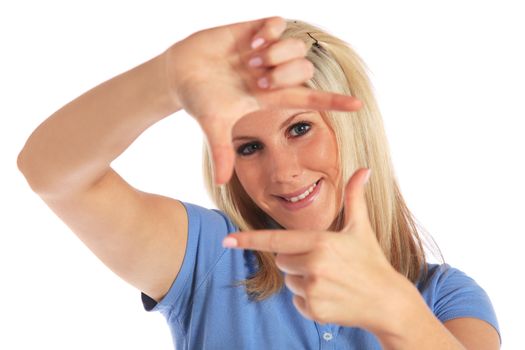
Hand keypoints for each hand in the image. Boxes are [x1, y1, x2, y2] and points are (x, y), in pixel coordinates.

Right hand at [165, 17, 361, 183]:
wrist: (180, 72)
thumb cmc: (198, 99)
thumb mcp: (213, 125)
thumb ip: (221, 151)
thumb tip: (221, 183)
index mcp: (269, 97)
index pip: (310, 99)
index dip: (334, 102)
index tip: (358, 105)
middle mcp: (274, 74)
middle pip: (305, 70)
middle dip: (285, 73)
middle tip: (257, 78)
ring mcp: (266, 52)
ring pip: (296, 48)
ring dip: (276, 54)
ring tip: (249, 60)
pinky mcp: (255, 30)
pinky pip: (279, 24)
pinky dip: (269, 32)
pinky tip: (251, 41)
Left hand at [222, 168, 410, 331]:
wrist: (387, 301)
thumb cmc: (372, 261)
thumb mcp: (361, 228)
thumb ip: (355, 198)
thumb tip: (365, 169)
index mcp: (320, 242)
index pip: (276, 240)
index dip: (249, 240)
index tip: (227, 241)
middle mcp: (314, 265)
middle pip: (282, 260)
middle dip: (296, 259)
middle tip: (324, 263)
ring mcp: (313, 290)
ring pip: (289, 280)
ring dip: (303, 279)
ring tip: (330, 280)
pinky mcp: (314, 311)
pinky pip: (296, 301)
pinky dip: (308, 300)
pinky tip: (330, 295)